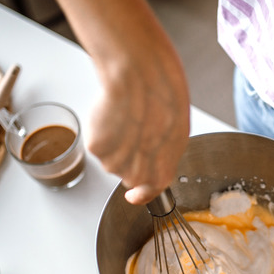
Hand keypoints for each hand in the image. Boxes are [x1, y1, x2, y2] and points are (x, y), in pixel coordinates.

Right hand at [85, 64, 189, 204]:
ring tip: (126, 118)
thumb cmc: (163, 96)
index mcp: (162, 171)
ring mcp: (114, 163)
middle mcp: (138, 173)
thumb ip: (164, 153)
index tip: (134, 196)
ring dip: (115, 143)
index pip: (150, 192)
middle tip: (135, 130)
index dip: (141, 194)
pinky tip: (113, 114)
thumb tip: (154, 157)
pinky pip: (98, 142)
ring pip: (111, 158)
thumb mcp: (176, 130)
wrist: (140, 77)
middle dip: (130, 157)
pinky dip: (102, 130)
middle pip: (128, 174)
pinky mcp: (97, 148)